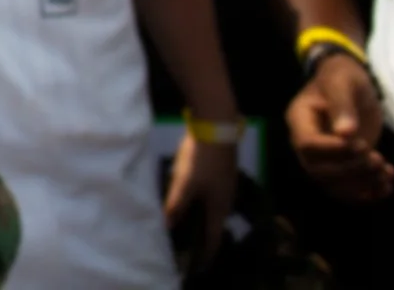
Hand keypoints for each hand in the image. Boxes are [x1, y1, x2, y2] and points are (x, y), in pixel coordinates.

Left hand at [163, 134, 236, 264]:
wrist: (216, 128)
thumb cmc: (201, 160)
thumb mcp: (184, 182)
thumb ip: (176, 204)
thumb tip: (167, 226)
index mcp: (219, 207)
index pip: (215, 237)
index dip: (208, 253)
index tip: (199, 265)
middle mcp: (227, 201)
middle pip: (214, 224)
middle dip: (202, 236)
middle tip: (186, 244)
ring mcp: (226, 186)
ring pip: (212, 209)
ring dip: (201, 218)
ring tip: (185, 224)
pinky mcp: (222, 174)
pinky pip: (211, 197)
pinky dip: (201, 203)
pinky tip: (189, 199)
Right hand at [285, 55, 393, 202]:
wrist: (350, 85)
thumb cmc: (342, 77)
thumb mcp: (342, 82)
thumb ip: (342, 104)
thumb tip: (345, 133)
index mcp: (299, 119)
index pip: (307, 144)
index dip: (332, 150)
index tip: (361, 145)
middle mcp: (306, 143)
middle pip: (319, 170)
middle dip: (351, 170)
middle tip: (378, 159)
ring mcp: (322, 157)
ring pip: (333, 184)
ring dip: (361, 184)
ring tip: (387, 172)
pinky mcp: (340, 166)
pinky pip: (346, 189)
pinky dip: (367, 193)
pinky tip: (387, 186)